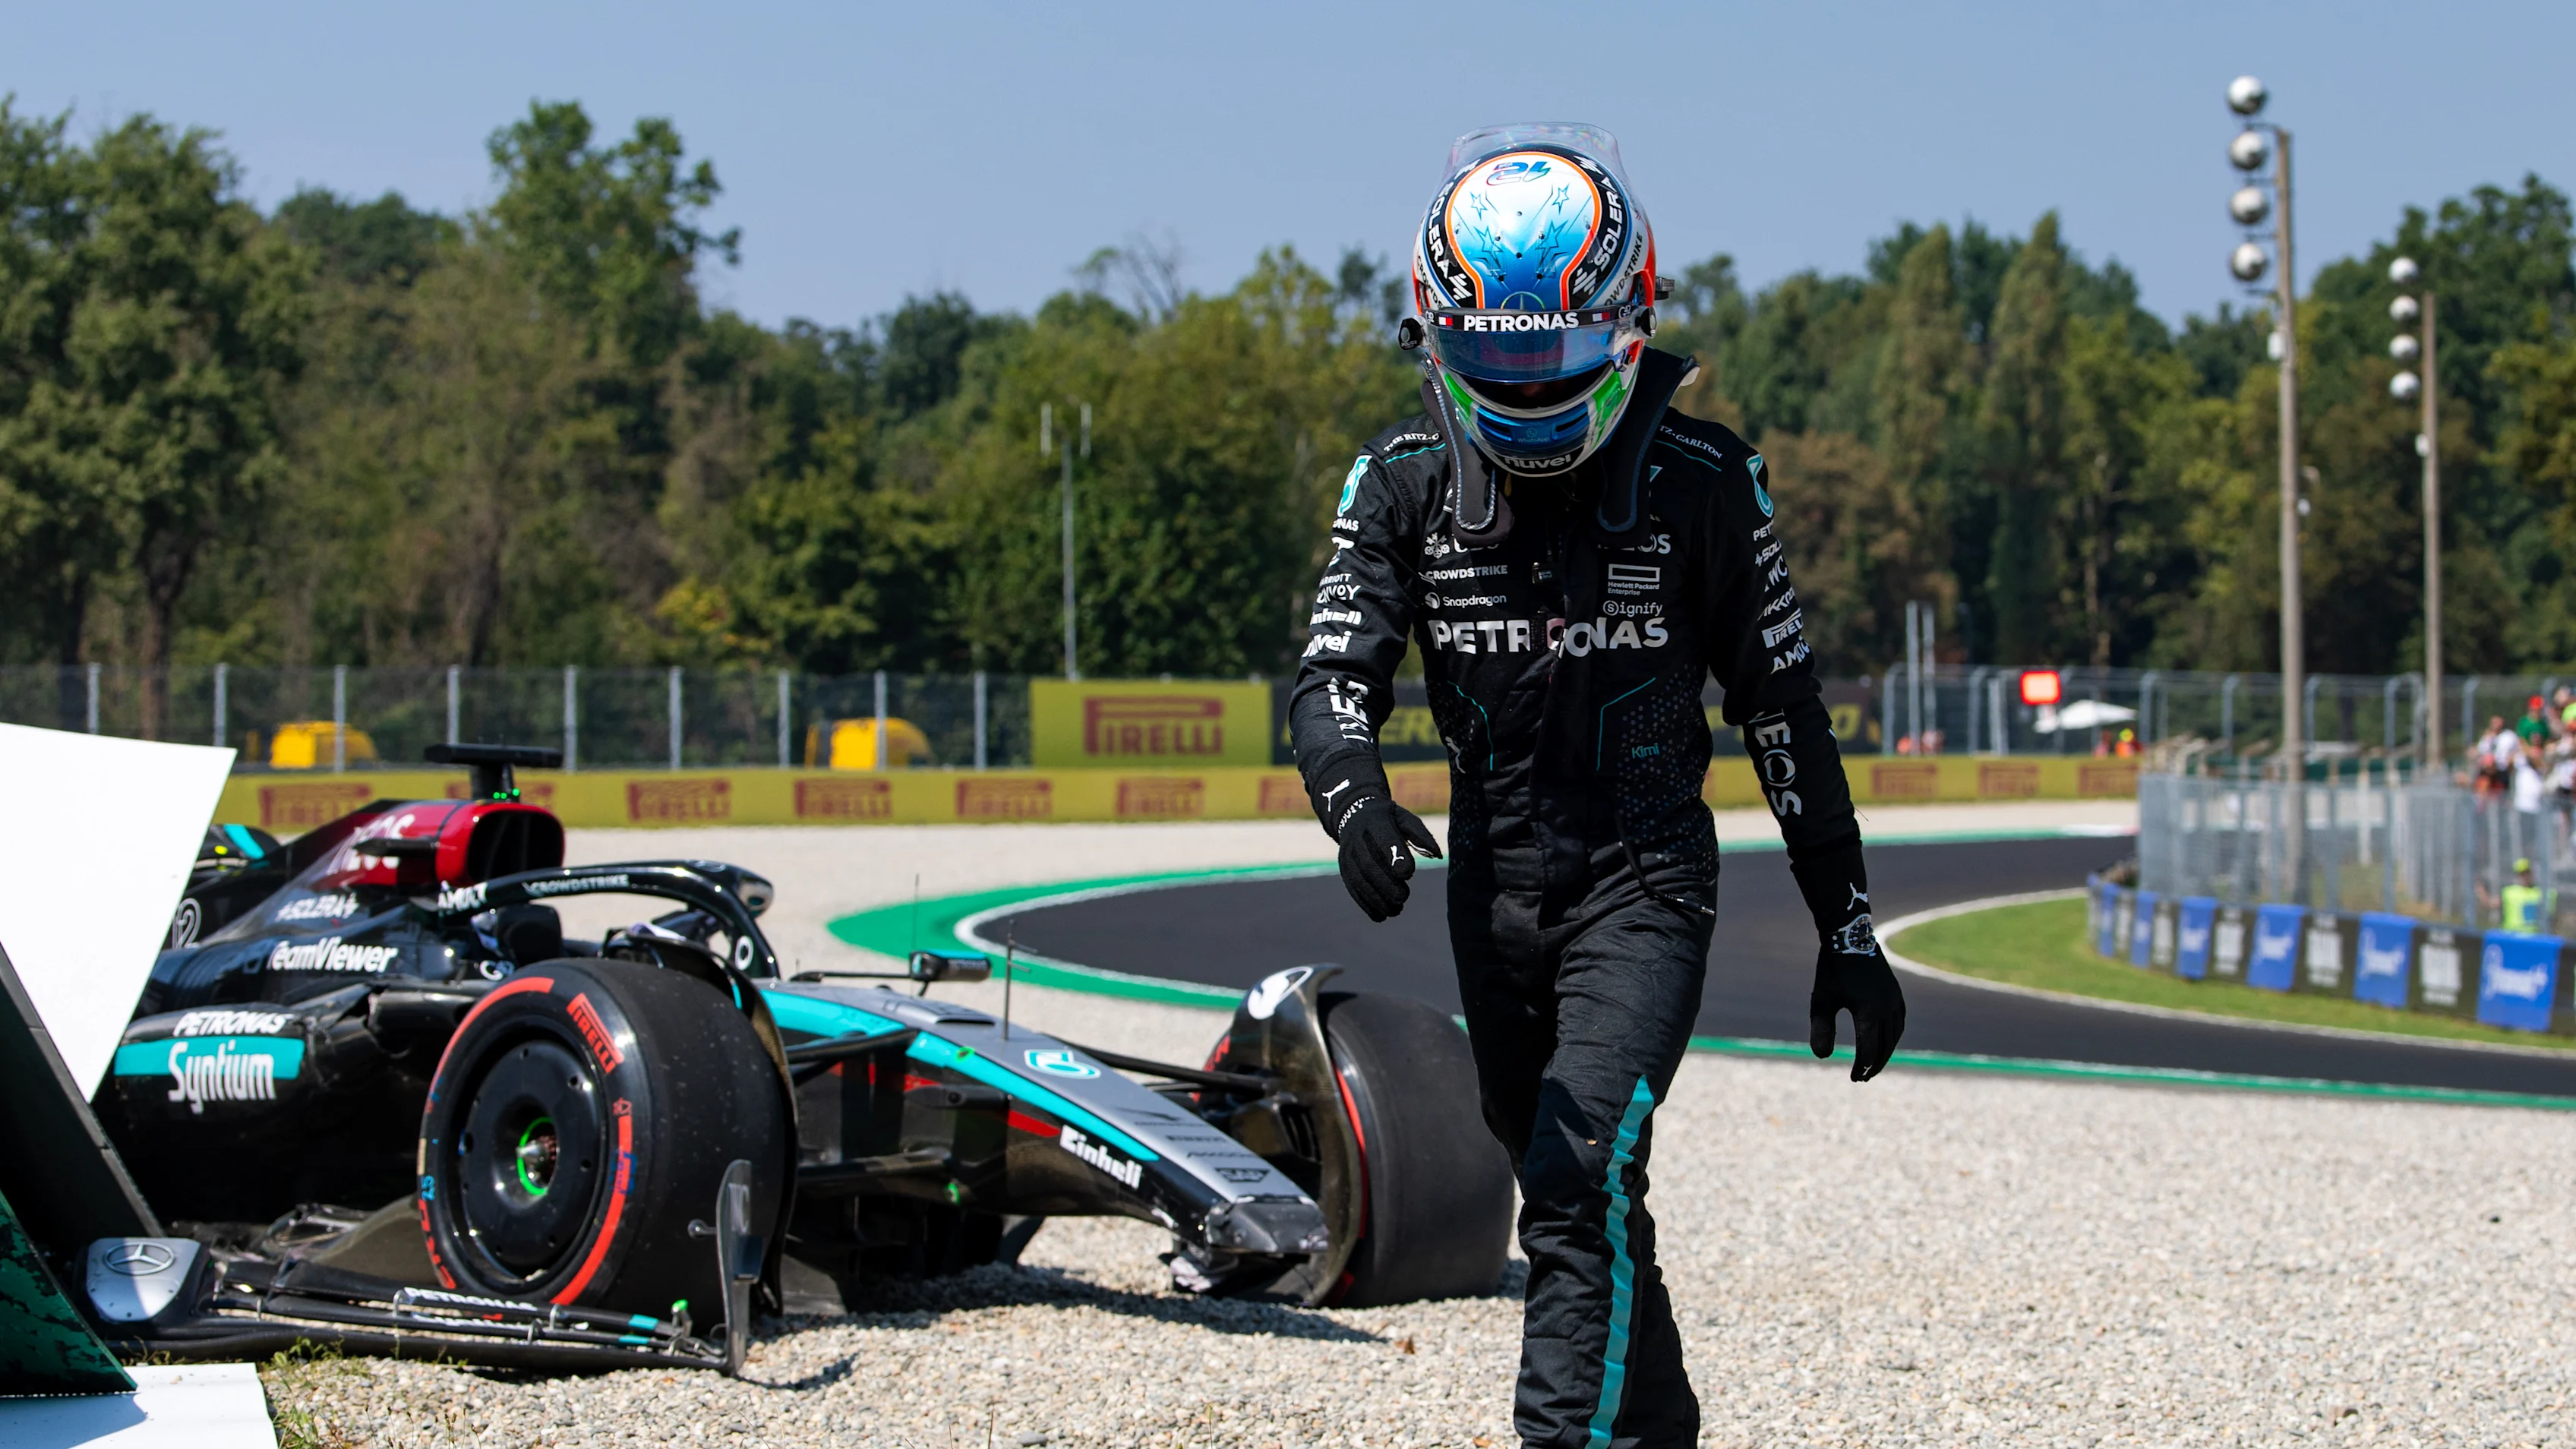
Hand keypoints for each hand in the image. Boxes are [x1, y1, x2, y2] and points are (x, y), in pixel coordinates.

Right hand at [1331, 796, 1442, 921]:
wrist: (1353, 815)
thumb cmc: (1388, 820)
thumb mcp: (1405, 819)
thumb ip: (1420, 835)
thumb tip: (1438, 855)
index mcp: (1376, 822)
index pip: (1384, 839)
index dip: (1395, 857)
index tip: (1408, 874)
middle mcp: (1358, 839)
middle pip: (1369, 865)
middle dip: (1386, 885)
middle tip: (1402, 897)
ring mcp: (1348, 855)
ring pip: (1359, 880)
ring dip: (1377, 900)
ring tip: (1395, 910)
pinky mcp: (1344, 869)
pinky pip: (1353, 889)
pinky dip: (1366, 905)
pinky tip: (1381, 915)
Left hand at [1809, 944, 1904, 1081]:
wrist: (1850, 937)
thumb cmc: (1833, 969)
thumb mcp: (1821, 1001)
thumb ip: (1821, 1029)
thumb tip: (1822, 1057)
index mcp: (1868, 1013)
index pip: (1868, 1051)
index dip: (1861, 1068)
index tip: (1853, 1078)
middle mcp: (1886, 1008)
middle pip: (1885, 1047)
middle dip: (1874, 1065)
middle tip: (1862, 1078)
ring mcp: (1895, 1000)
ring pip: (1895, 1036)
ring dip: (1885, 1052)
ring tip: (1873, 1065)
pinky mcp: (1896, 993)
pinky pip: (1900, 1022)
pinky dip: (1894, 1037)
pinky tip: (1885, 1041)